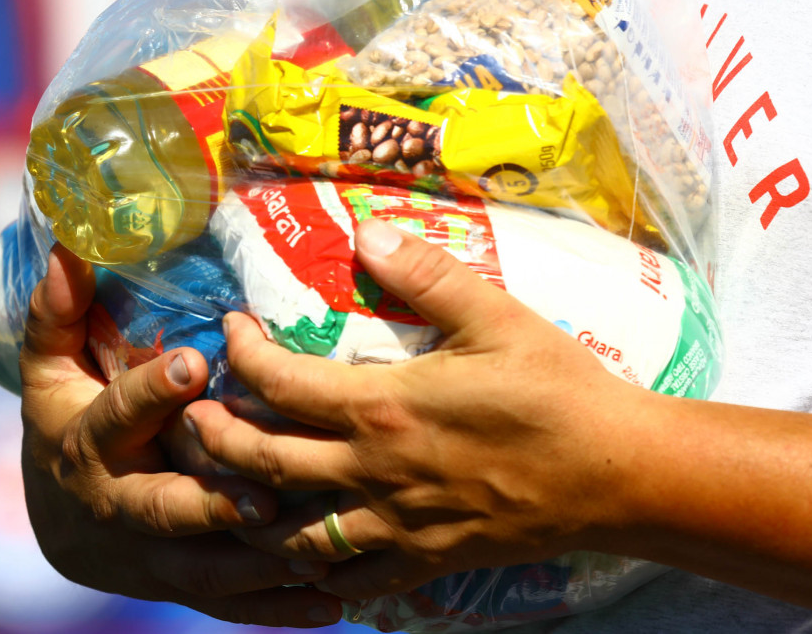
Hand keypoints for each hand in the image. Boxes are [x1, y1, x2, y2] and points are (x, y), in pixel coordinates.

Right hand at [19, 245, 344, 625]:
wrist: (62, 524)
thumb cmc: (68, 423)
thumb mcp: (53, 369)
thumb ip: (61, 314)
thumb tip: (68, 248)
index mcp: (89, 443)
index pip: (116, 416)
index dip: (149, 391)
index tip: (190, 362)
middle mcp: (120, 506)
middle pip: (163, 508)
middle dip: (211, 504)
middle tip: (266, 496)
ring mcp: (153, 557)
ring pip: (206, 567)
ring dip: (260, 565)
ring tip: (318, 552)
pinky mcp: (185, 587)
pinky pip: (234, 606)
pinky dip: (281, 610)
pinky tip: (334, 604)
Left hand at [182, 220, 646, 600]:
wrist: (617, 474)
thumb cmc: (558, 389)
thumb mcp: (496, 314)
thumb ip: (425, 273)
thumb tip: (367, 230)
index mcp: (384, 407)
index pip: (277, 385)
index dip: (239, 354)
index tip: (231, 329)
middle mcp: (374, 473)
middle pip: (260, 466)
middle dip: (213, 439)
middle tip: (194, 415)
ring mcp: (396, 527)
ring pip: (289, 536)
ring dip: (248, 511)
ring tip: (230, 485)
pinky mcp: (424, 562)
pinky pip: (349, 582)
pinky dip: (314, 570)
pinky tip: (306, 553)